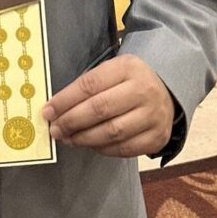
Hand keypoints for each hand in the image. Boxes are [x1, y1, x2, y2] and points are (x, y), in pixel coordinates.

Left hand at [41, 54, 174, 157]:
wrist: (168, 89)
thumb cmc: (130, 79)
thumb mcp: (112, 70)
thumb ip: (88, 86)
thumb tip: (56, 108)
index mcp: (127, 67)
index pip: (90, 85)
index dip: (65, 100)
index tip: (47, 111)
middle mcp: (143, 90)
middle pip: (100, 110)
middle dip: (72, 122)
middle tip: (55, 130)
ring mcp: (153, 116)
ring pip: (111, 132)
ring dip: (84, 139)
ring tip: (68, 139)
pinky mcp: (157, 138)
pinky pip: (124, 149)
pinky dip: (102, 149)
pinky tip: (90, 145)